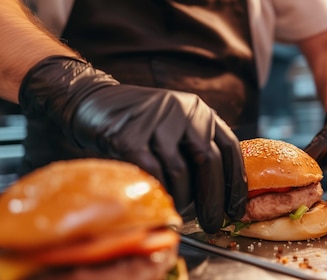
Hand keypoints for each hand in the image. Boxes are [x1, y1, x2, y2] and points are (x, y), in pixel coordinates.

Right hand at [18, 56, 246, 232]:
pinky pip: (153, 174)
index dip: (235, 182)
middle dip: (213, 199)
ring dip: (183, 199)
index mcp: (199, 110)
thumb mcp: (174, 124)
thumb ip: (195, 147)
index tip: (236, 208)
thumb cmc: (138, 122)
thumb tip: (218, 192)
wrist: (90, 101)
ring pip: (180, 171)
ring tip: (179, 213)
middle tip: (213, 223)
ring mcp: (156, 122)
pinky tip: (159, 202)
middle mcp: (182, 111)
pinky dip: (159, 193)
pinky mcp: (130, 136)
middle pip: (208, 161)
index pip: (229, 147)